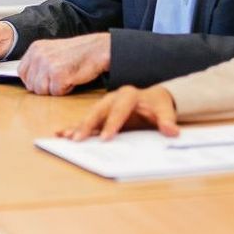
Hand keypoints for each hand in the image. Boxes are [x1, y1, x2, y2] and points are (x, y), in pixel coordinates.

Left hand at [17, 33, 110, 95]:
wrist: (98, 50)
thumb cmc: (78, 54)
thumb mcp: (52, 52)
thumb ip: (38, 63)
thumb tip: (28, 81)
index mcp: (35, 48)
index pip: (22, 73)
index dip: (34, 80)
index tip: (47, 79)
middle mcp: (39, 55)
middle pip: (31, 85)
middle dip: (46, 86)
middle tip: (61, 76)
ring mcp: (47, 64)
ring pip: (41, 91)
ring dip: (55, 88)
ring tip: (67, 76)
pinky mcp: (58, 75)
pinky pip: (56, 93)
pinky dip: (66, 89)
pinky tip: (73, 78)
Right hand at [58, 84, 179, 140]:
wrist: (152, 100)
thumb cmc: (157, 106)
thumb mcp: (165, 111)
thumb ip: (167, 121)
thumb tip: (172, 131)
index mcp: (129, 95)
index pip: (119, 108)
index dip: (112, 122)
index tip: (105, 137)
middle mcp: (113, 98)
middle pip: (98, 110)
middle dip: (87, 124)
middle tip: (78, 139)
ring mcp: (104, 106)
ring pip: (89, 116)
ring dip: (77, 126)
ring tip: (65, 137)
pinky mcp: (100, 115)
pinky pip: (85, 121)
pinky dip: (73, 127)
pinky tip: (61, 134)